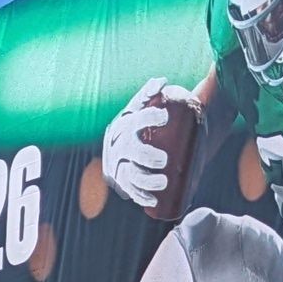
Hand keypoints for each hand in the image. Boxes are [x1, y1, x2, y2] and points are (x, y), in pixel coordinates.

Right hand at [98, 79, 190, 209]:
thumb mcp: (142, 108)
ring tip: (164, 182)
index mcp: (125, 123)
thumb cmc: (141, 125)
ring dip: (146, 180)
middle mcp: (118, 144)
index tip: (164, 116)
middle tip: (164, 160)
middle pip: (130, 151)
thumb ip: (150, 95)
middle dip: (146, 155)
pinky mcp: (122, 182)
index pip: (134, 119)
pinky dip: (141, 196)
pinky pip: (130, 191)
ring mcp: (119, 164)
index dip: (147, 116)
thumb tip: (161, 82)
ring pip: (130, 174)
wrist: (127, 148)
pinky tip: (153, 200)